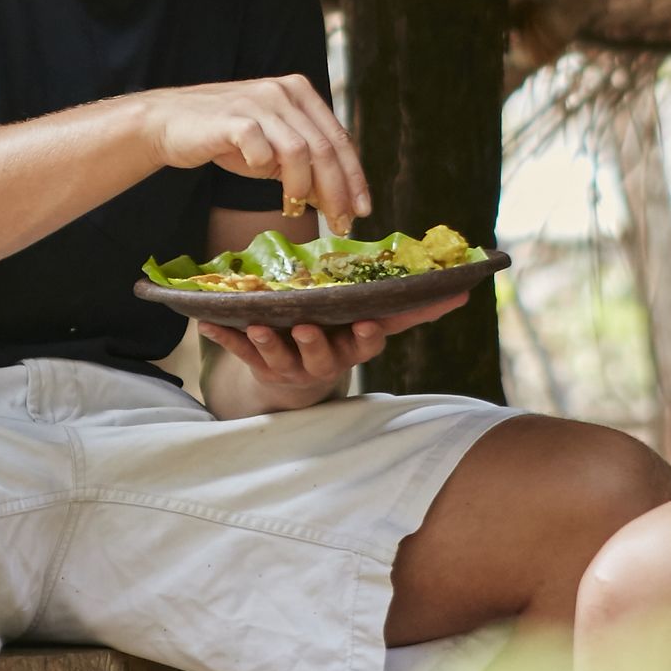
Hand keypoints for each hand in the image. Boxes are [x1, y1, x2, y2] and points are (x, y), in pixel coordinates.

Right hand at [146, 75, 369, 223]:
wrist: (170, 124)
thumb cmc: (226, 139)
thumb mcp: (274, 148)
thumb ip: (305, 164)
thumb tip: (338, 200)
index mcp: (300, 93)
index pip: (339, 138)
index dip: (354, 177)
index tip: (362, 210)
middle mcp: (283, 92)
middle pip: (324, 147)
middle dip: (337, 191)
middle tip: (340, 224)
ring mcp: (258, 102)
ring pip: (300, 151)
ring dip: (302, 188)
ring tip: (294, 209)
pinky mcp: (233, 118)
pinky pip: (262, 150)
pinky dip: (267, 170)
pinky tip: (263, 182)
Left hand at [199, 286, 468, 408]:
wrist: (299, 382)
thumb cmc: (345, 337)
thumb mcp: (376, 323)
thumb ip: (414, 307)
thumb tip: (466, 289)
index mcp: (350, 346)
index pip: (364, 344)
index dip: (365, 338)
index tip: (367, 326)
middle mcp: (321, 361)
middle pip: (320, 356)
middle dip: (313, 343)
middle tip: (306, 328)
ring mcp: (287, 365)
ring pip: (277, 357)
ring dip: (266, 342)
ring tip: (254, 326)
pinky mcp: (257, 364)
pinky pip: (236, 352)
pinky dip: (221, 338)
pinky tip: (204, 323)